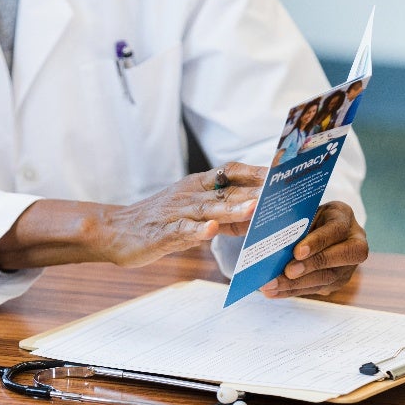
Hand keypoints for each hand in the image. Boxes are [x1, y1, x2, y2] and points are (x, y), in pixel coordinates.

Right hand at [0, 162, 265, 269]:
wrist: (115, 231)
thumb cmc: (158, 223)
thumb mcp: (196, 214)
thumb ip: (226, 215)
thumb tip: (260, 216)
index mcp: (199, 186)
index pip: (234, 172)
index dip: (261, 172)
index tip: (289, 174)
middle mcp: (189, 194)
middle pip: (228, 190)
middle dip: (257, 192)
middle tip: (286, 194)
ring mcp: (175, 212)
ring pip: (207, 208)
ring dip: (232, 209)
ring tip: (255, 208)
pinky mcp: (160, 232)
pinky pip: (180, 229)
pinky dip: (196, 229)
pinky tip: (210, 230)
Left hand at [259, 200, 367, 297]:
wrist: (318, 229)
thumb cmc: (308, 216)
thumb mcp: (303, 210)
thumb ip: (290, 219)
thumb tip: (261, 217)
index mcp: (343, 216)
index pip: (336, 229)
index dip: (318, 242)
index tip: (297, 252)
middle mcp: (353, 241)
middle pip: (339, 257)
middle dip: (311, 266)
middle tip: (287, 272)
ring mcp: (348, 265)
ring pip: (327, 277)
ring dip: (298, 284)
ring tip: (273, 285)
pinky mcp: (337, 281)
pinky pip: (316, 288)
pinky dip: (292, 290)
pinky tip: (274, 292)